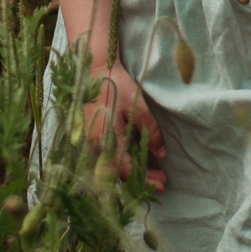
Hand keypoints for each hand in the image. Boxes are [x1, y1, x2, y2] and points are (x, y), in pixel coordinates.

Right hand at [82, 61, 165, 190]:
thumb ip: (150, 132)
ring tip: (151, 173)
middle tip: (161, 183)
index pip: (126, 170)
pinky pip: (105, 156)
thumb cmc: (115, 85)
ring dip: (131, 171)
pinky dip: (120, 162)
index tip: (163, 183)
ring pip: (110, 165)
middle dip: (140, 178)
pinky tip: (133, 159)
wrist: (93, 68)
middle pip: (117, 172)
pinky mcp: (88, 134)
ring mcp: (89, 140)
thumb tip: (161, 153)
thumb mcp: (137, 108)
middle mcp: (94, 145)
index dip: (145, 179)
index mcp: (106, 140)